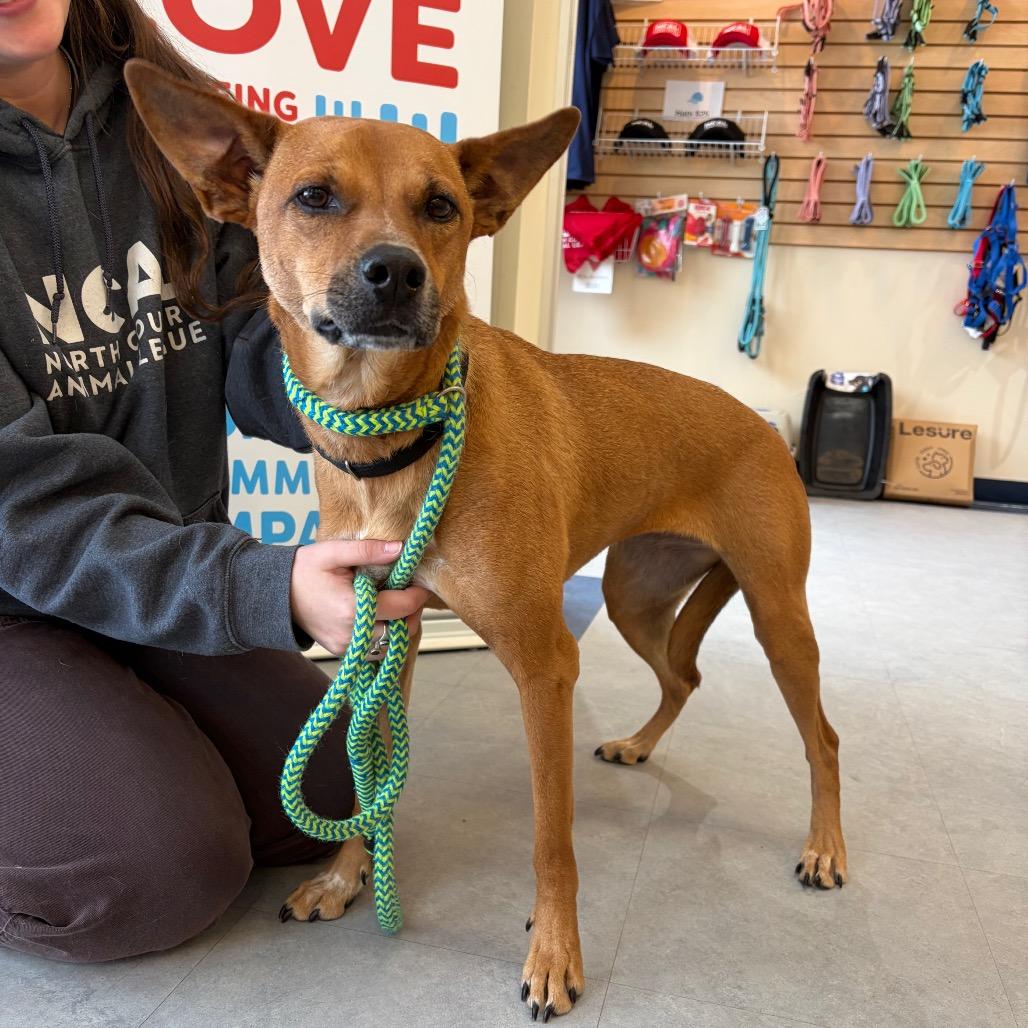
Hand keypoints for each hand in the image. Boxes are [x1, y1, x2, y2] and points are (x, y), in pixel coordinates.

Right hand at [290, 539, 429, 655]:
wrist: (274, 595)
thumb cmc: (302, 571)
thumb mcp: (333, 552)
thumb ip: (368, 550)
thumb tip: (400, 548)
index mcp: (353, 609)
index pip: (402, 607)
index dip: (417, 595)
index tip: (420, 583)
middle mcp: (352, 634)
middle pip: (401, 630)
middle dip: (411, 612)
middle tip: (408, 591)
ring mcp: (347, 646)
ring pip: (391, 644)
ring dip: (399, 626)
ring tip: (394, 603)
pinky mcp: (343, 651)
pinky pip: (375, 649)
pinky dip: (383, 634)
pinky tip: (378, 615)